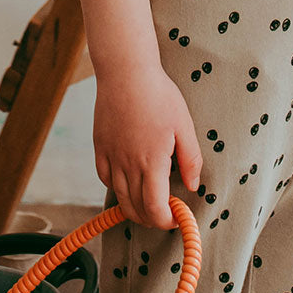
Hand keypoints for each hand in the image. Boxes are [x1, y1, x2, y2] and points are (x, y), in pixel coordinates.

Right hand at [93, 67, 203, 228]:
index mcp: (152, 161)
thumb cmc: (159, 95)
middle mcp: (128, 164)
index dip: (165, 220)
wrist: (126, 72)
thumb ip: (190, 159)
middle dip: (151, 218)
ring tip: (147, 205)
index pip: (155, 208)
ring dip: (133, 208)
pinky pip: (105, 178)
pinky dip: (116, 188)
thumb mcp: (184, 125)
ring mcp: (111, 156)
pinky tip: (126, 184)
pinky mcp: (99, 146)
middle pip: (135, 208)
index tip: (175, 218)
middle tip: (164, 214)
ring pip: (119, 197)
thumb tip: (192, 185)